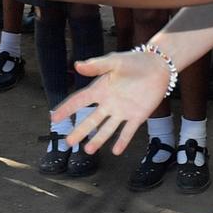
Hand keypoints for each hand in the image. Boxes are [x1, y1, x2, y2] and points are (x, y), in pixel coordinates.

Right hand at [54, 49, 173, 154]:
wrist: (159, 65)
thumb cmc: (135, 61)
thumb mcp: (114, 61)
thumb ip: (97, 66)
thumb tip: (77, 65)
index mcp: (101, 89)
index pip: (79, 101)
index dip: (66, 109)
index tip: (53, 118)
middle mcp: (109, 103)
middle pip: (91, 120)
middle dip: (79, 131)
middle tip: (67, 143)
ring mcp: (122, 111)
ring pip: (106, 129)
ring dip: (98, 140)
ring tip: (87, 151)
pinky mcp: (138, 116)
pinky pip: (128, 131)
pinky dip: (122, 141)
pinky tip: (116, 151)